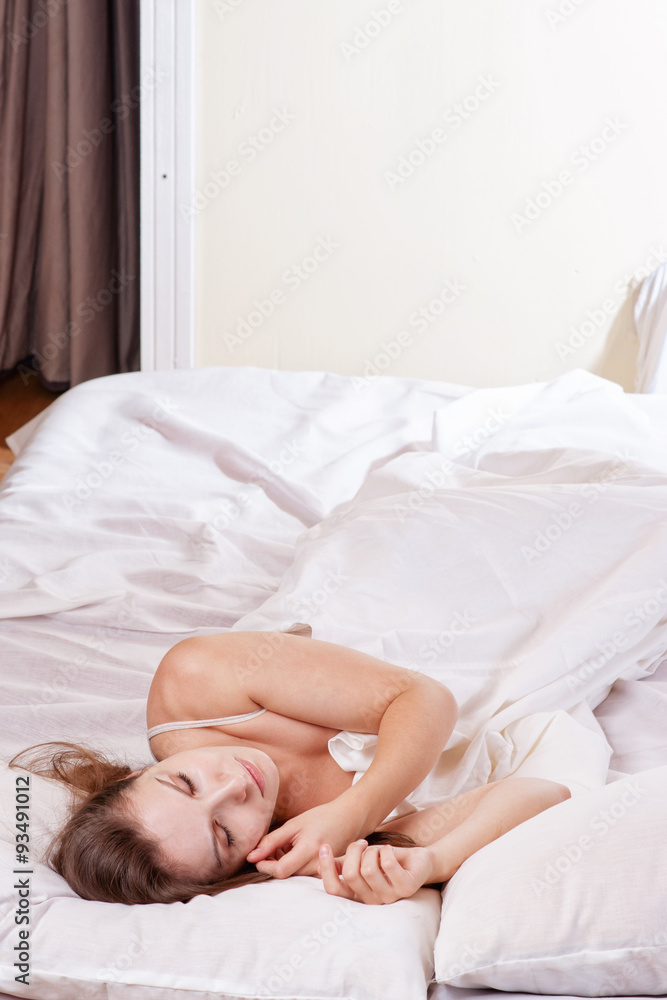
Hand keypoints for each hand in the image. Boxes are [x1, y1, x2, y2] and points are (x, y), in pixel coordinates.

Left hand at [245, 799, 367, 878]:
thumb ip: (272, 841)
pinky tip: (297, 852)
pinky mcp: (325, 872)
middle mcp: (317, 865)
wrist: (348, 818)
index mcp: (309, 850)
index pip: (281, 870)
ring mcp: (323, 871)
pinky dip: (295, 866)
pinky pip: (303, 874)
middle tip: (274, 847)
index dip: (265, 866)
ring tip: (287, 846)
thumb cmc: (320, 818)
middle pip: (286, 875)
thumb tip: (251, 857)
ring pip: (294, 875)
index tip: (256, 857)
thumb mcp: (294, 825)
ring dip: (284, 864)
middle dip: (273, 863)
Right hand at [316, 839, 436, 903]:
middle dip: (354, 851)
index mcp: (359, 896)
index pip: (334, 890)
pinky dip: (386, 850)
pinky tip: (390, 851)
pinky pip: (388, 865)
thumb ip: (342, 864)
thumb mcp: (362, 860)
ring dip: (373, 851)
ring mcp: (390, 897)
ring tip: (380, 850)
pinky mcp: (406, 888)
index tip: (324, 847)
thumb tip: (316, 864)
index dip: (326, 869)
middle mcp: (372, 901)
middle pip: (351, 874)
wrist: (419, 861)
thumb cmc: (387, 860)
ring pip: (369, 869)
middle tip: (363, 843)